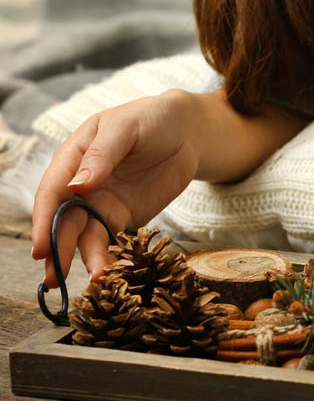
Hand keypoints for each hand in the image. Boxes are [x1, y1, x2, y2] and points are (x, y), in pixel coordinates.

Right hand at [31, 89, 201, 287]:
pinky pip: (115, 241)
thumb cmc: (150, 120)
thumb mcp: (126, 128)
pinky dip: (112, 258)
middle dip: (58, 250)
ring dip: (88, 259)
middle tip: (55, 280)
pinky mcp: (126, 217)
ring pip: (89, 236)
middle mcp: (82, 186)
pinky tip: (114, 274)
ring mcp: (103, 204)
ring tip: (96, 280)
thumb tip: (78, 186)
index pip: (53, 192)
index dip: (44, 221)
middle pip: (66, 221)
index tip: (41, 249)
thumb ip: (103, 156)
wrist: (185, 131)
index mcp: (73, 158)